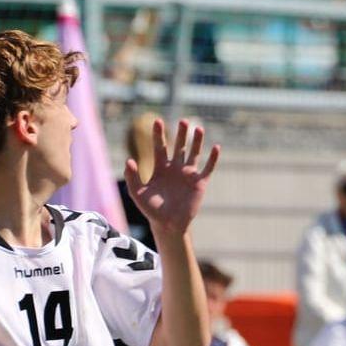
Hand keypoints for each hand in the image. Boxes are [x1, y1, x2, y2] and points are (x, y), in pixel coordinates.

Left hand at [124, 119, 220, 236]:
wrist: (167, 224)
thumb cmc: (151, 209)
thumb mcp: (137, 192)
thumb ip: (132, 176)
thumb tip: (129, 160)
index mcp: (160, 168)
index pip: (160, 147)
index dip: (159, 134)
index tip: (157, 121)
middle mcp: (175, 168)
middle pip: (179, 146)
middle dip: (181, 134)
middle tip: (182, 121)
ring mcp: (188, 175)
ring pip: (194, 153)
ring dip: (197, 142)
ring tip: (198, 128)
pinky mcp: (199, 183)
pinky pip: (208, 168)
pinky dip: (213, 159)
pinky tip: (216, 148)